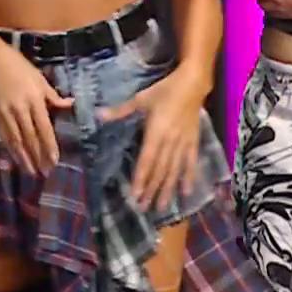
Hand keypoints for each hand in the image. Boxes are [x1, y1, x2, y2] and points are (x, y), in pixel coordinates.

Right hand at [0, 35, 73, 176]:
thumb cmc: (19, 67)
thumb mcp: (40, 78)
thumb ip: (53, 96)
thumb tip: (70, 104)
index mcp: (34, 100)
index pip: (43, 128)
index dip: (49, 146)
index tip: (55, 160)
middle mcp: (20, 110)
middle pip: (30, 138)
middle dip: (38, 157)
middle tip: (45, 172)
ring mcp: (6, 114)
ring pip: (16, 140)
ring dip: (24, 158)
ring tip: (31, 172)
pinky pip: (4, 136)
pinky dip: (11, 149)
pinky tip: (16, 158)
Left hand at [98, 71, 206, 209]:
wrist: (193, 84)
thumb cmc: (164, 91)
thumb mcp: (141, 99)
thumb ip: (120, 111)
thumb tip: (98, 115)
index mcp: (156, 131)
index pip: (147, 159)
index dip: (141, 178)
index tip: (135, 194)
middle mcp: (170, 141)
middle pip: (160, 170)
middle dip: (151, 189)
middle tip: (143, 207)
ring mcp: (183, 143)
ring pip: (174, 170)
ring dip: (167, 189)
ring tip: (161, 207)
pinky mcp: (194, 142)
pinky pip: (191, 163)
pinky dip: (189, 178)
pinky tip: (186, 193)